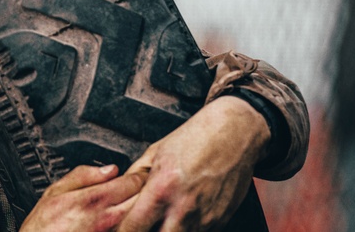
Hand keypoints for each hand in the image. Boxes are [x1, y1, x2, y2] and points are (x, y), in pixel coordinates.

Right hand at [20, 164, 145, 231]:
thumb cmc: (43, 226)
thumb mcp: (55, 191)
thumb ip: (83, 175)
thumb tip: (110, 169)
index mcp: (95, 200)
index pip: (133, 181)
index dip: (137, 175)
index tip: (137, 174)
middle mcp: (109, 219)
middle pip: (143, 199)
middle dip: (144, 191)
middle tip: (139, 188)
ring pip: (141, 217)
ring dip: (140, 208)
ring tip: (131, 204)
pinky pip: (131, 230)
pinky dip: (133, 224)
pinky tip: (124, 220)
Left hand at [117, 95, 270, 230]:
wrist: (234, 133)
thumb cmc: (196, 138)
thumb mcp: (155, 152)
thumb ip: (135, 177)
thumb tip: (121, 194)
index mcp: (162, 188)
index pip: (133, 227)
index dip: (123, 230)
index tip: (122, 227)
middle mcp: (183, 208)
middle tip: (144, 224)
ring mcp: (204, 218)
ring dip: (168, 231)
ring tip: (166, 215)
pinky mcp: (219, 222)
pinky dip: (186, 228)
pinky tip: (184, 213)